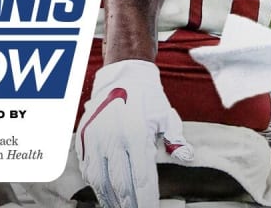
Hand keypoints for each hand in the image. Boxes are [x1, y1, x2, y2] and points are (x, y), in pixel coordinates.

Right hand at [75, 60, 193, 207]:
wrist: (121, 75)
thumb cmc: (148, 98)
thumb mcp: (166, 116)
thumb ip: (175, 139)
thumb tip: (187, 157)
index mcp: (136, 134)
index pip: (142, 177)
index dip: (146, 199)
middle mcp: (112, 139)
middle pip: (120, 184)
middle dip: (129, 204)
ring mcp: (94, 140)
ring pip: (100, 181)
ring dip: (110, 199)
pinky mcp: (83, 139)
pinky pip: (87, 169)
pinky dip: (96, 185)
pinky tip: (105, 194)